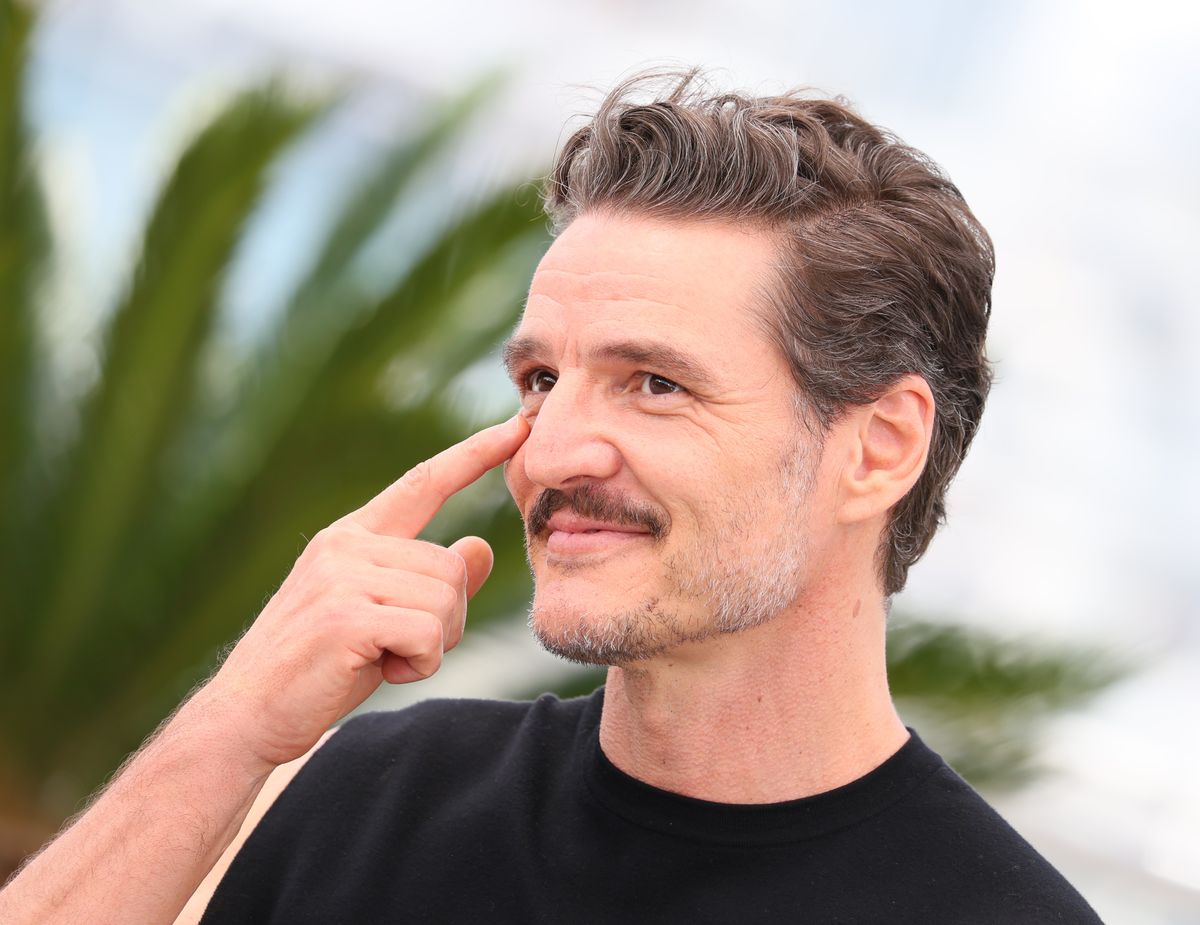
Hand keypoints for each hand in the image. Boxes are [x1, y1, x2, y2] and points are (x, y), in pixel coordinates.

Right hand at [194, 414, 529, 771]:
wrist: (247, 716)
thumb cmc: (318, 668)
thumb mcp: (384, 616)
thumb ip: (432, 582)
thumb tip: (482, 544)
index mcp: (352, 536)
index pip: (423, 483)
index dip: (474, 454)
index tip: (517, 425)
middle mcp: (345, 545)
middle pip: (450, 568)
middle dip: (444, 621)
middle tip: (397, 648)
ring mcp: (341, 577)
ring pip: (446, 601)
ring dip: (431, 646)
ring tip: (380, 658)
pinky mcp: (345, 617)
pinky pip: (429, 635)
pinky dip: (419, 664)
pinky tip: (378, 671)